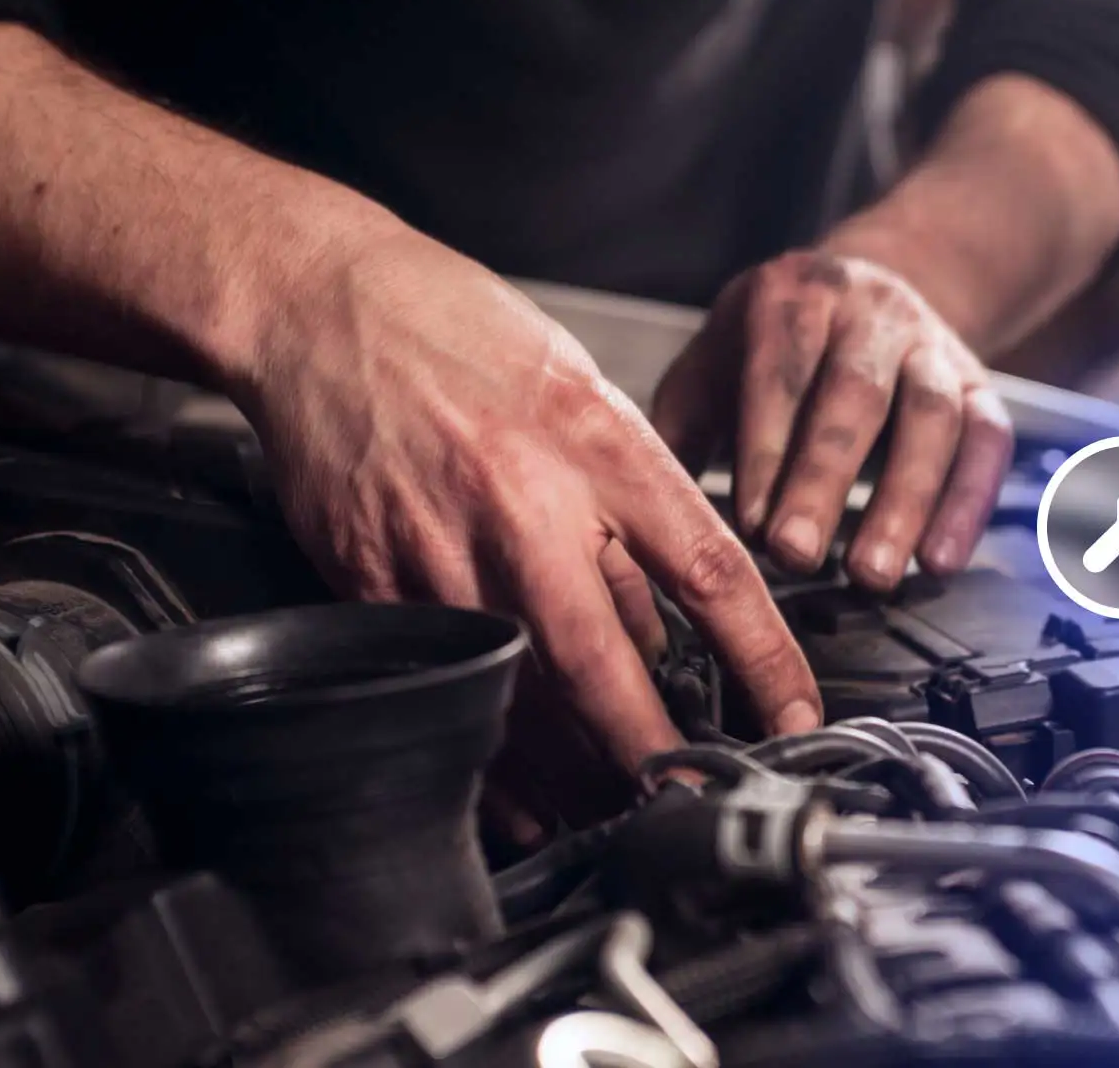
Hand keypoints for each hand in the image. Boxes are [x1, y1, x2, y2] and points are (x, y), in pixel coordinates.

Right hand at [231, 227, 821, 782]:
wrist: (321, 304)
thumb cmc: (462, 336)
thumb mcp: (585, 397)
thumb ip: (629, 509)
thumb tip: (662, 632)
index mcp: (597, 444)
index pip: (709, 571)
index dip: (763, 661)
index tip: (796, 720)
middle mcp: (523, 502)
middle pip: (605, 665)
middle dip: (653, 756)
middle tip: (691, 805)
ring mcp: (440, 547)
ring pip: (519, 696)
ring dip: (573, 776)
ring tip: (616, 814)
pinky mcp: (371, 577)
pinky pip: (444, 687)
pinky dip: (488, 753)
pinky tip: (522, 796)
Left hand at [652, 251, 1013, 591]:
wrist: (872, 284)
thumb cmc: (774, 346)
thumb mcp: (716, 361)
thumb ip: (681, 429)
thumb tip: (643, 514)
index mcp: (793, 297)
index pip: (780, 373)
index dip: (766, 451)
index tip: (747, 527)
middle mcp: (870, 311)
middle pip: (855, 395)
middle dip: (825, 481)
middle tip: (798, 555)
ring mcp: (931, 344)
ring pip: (932, 418)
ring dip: (906, 502)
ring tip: (873, 575)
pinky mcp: (979, 384)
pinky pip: (987, 441)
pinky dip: (968, 504)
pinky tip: (940, 562)